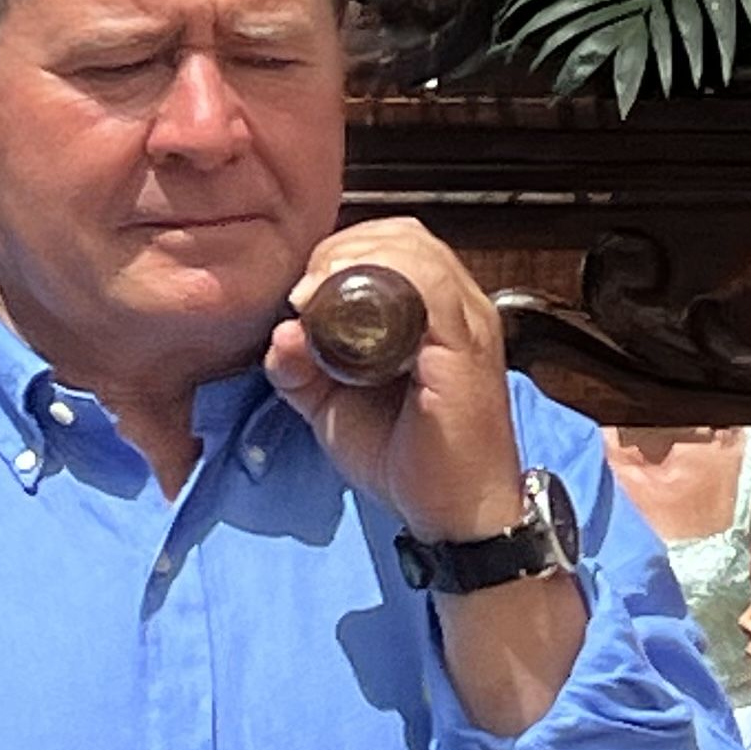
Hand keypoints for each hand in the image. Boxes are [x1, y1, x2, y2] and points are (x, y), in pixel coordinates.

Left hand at [264, 221, 528, 547]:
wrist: (457, 514)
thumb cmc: (409, 462)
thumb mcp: (335, 407)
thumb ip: (303, 368)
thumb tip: (282, 331)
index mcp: (436, 314)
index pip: (395, 245)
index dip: (342, 251)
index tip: (302, 289)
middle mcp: (460, 307)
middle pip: (404, 235)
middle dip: (343, 248)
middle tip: (305, 289)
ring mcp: (468, 323)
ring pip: (415, 250)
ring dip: (354, 260)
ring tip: (314, 296)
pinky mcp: (466, 347)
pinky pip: (430, 286)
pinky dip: (380, 284)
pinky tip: (338, 311)